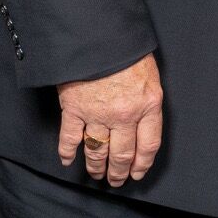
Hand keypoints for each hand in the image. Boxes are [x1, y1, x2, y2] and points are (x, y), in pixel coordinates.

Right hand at [57, 53, 164, 186]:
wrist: (98, 36)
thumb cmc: (128, 50)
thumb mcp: (150, 74)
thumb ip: (148, 99)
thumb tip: (145, 120)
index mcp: (148, 105)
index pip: (148, 145)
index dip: (142, 164)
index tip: (138, 174)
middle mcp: (124, 115)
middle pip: (122, 153)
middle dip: (119, 171)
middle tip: (116, 181)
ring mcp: (97, 114)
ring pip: (97, 150)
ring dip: (96, 166)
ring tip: (96, 175)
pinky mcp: (73, 109)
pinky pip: (70, 138)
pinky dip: (67, 152)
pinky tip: (68, 160)